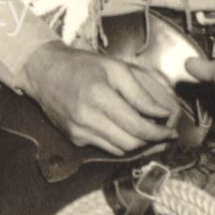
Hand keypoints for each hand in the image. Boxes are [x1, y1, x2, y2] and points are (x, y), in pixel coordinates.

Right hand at [23, 42, 179, 155]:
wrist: (42, 72)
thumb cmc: (80, 65)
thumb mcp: (115, 68)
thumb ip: (140, 93)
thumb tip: (162, 113)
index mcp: (98, 96)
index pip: (137, 126)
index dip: (159, 132)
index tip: (171, 130)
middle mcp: (86, 118)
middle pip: (131, 143)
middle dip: (152, 141)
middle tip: (165, 133)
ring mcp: (78, 131)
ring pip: (120, 149)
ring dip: (139, 145)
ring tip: (151, 134)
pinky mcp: (74, 138)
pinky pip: (106, 148)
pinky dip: (121, 143)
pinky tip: (128, 132)